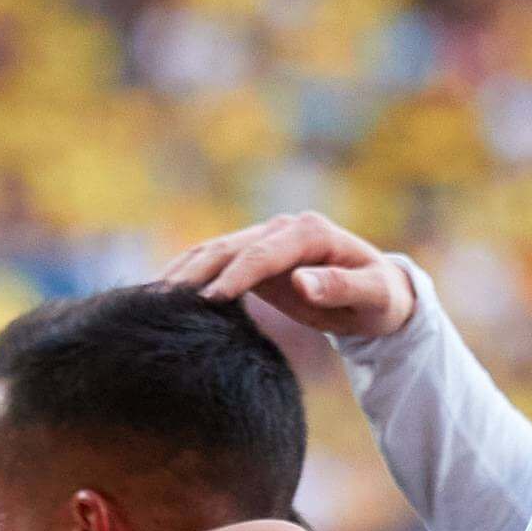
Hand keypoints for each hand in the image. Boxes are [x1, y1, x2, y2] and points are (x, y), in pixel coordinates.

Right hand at [162, 211, 415, 340]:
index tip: (210, 300)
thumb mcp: (374, 297)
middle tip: (161, 301)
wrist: (381, 294)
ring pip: (215, 252)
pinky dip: (189, 277)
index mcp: (311, 233)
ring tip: (149, 300)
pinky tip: (163, 298)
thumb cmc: (381, 298)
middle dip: (195, 272)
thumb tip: (301, 281)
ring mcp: (266, 241)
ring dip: (183, 273)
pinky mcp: (255, 259)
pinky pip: (216, 264)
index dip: (235, 275)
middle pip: (229, 247)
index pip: (263, 253)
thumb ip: (341, 288)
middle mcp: (283, 230)